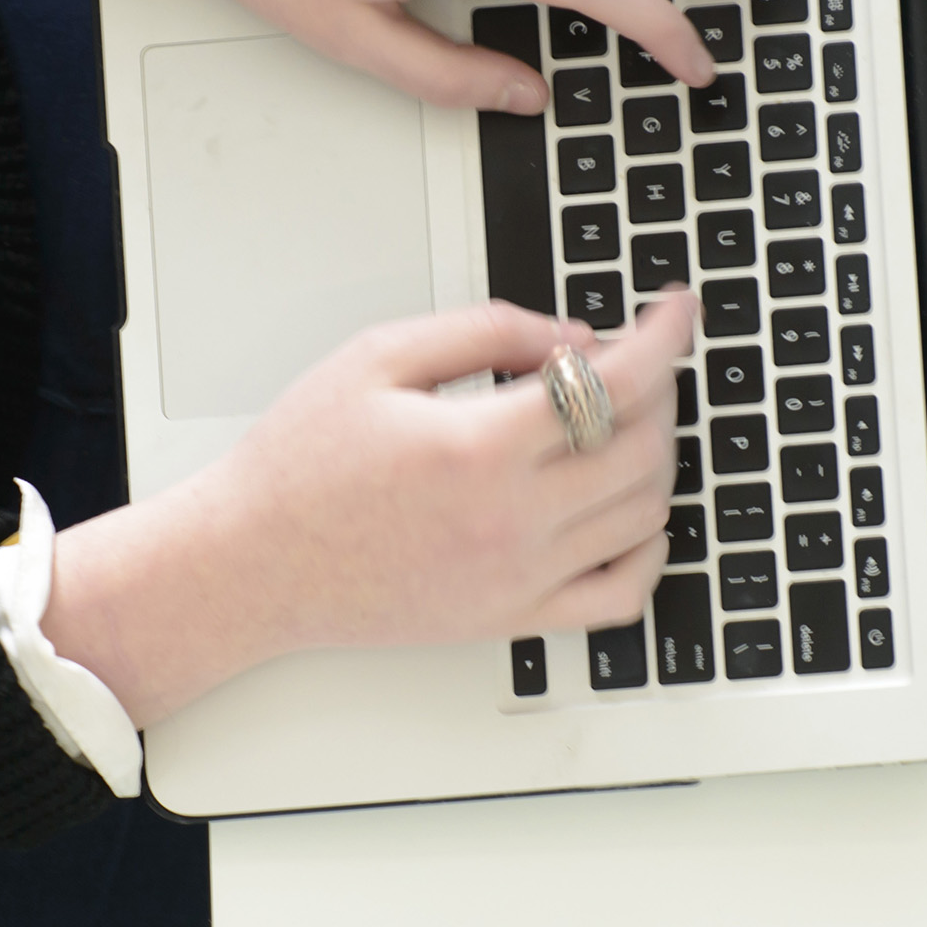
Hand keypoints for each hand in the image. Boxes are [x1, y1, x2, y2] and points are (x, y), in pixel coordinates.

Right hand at [43, 290, 695, 727]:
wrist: (251, 563)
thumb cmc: (297, 464)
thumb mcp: (377, 356)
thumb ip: (487, 330)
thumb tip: (576, 339)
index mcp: (476, 447)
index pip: (618, 382)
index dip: (664, 334)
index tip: (674, 308)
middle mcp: (509, 520)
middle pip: (645, 444)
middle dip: (657, 386)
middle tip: (631, 357)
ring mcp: (517, 578)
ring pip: (645, 512)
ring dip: (654, 454)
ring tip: (618, 422)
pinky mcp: (510, 618)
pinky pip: (621, 594)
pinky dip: (650, 549)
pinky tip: (631, 513)